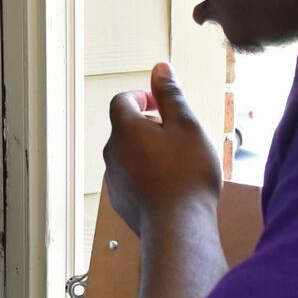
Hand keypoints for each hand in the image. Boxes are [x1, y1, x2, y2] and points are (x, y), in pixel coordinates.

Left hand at [103, 62, 221, 236]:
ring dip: (150, 152)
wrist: (178, 228)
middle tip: (181, 137)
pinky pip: (132, 179)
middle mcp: (111, 153)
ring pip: (129, 155)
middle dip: (151, 126)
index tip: (162, 105)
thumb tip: (160, 68)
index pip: (122, 100)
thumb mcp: (186, 126)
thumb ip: (171, 95)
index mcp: (124, 129)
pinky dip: (148, 176)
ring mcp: (113, 179)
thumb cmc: (186, 175)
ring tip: (181, 164)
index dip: (142, 97)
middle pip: (126, 128)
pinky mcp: (120, 201)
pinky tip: (172, 187)